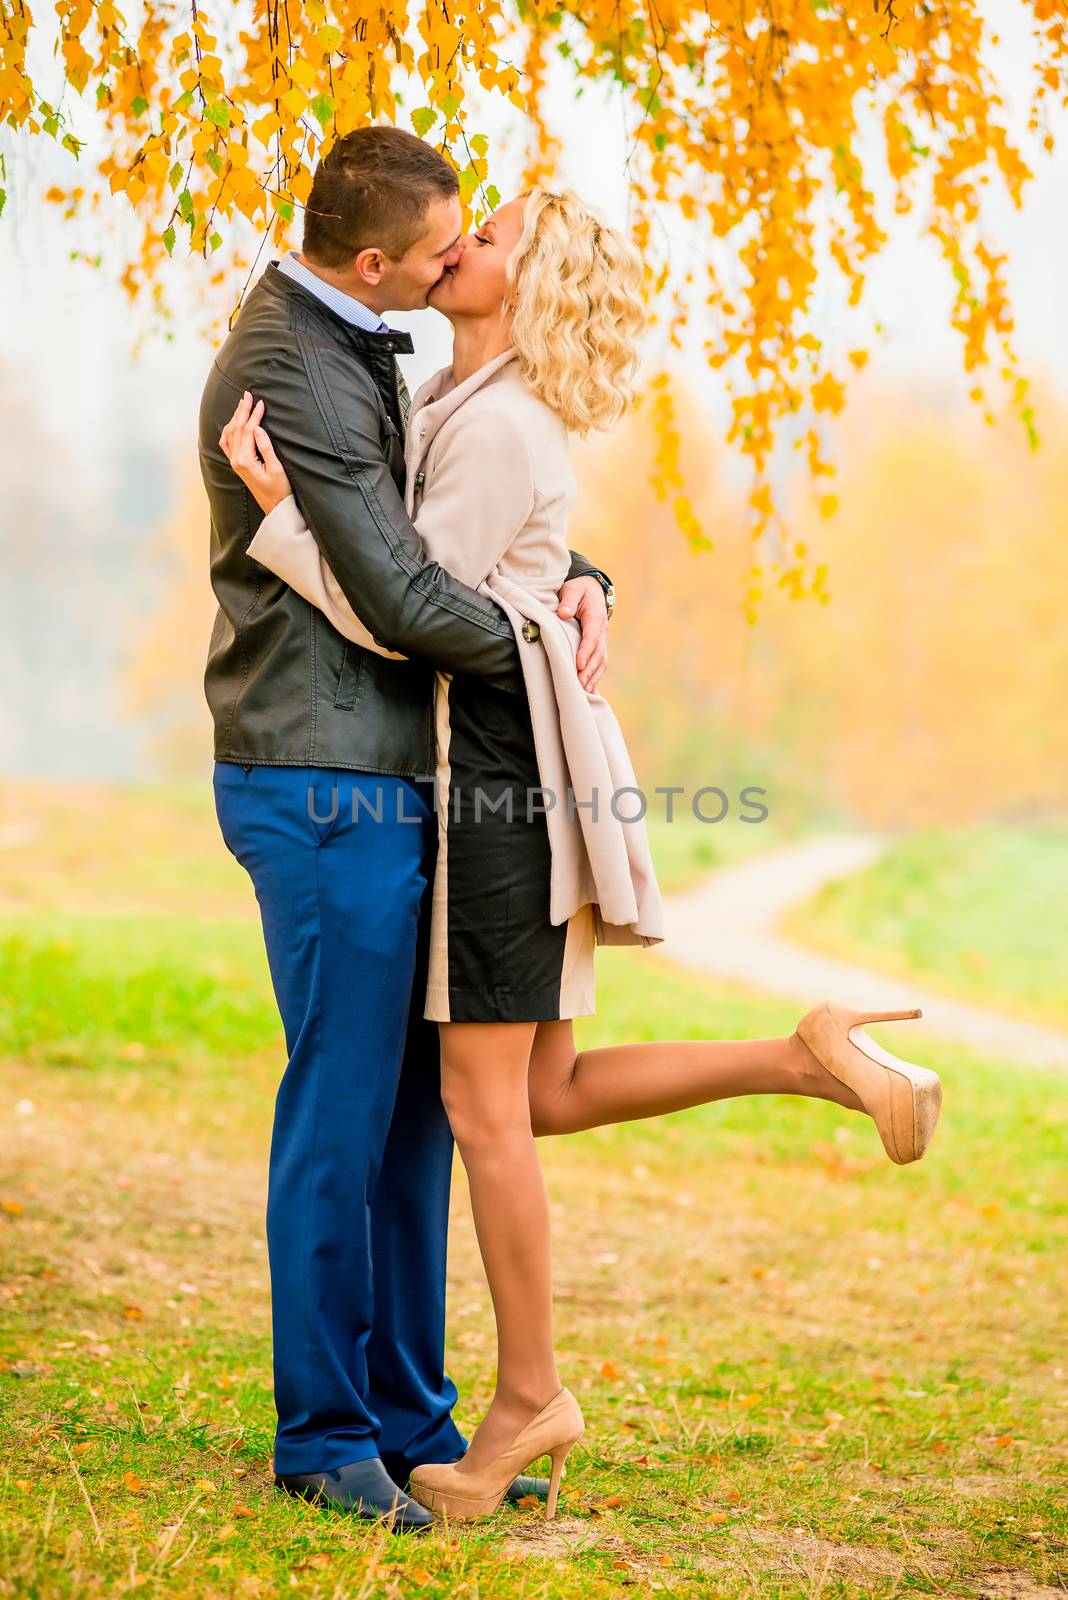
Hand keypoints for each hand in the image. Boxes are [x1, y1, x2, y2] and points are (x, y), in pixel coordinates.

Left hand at [219, 391, 292, 515]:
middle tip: (248, 395)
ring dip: (235, 417)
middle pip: (237, 429)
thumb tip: (258, 428)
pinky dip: (229, 429)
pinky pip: (227, 443)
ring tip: (242, 404)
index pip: (249, 430)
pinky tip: (234, 422)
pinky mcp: (236, 464)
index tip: (261, 402)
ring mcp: (234, 462)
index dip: (255, 415)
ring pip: (230, 434)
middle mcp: (236, 460)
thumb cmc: (280, 490)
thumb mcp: (277, 468)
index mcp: (245, 460)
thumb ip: (266, 447)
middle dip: (242, 411)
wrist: (275, 507)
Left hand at [556, 574, 607, 692]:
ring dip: (593, 677)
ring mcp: (603, 640)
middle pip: (598, 653)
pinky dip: (596, 678)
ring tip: (584, 692)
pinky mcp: (600, 646)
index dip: (585, 651)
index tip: (578, 664)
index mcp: (595, 617)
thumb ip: (568, 600)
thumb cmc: (578, 591)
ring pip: (601, 661)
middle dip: (589, 670)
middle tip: (579, 684)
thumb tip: (564, 613)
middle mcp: (602, 631)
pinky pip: (600, 664)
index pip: (591, 637)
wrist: (592, 590)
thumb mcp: (572, 590)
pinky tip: (590, 692)